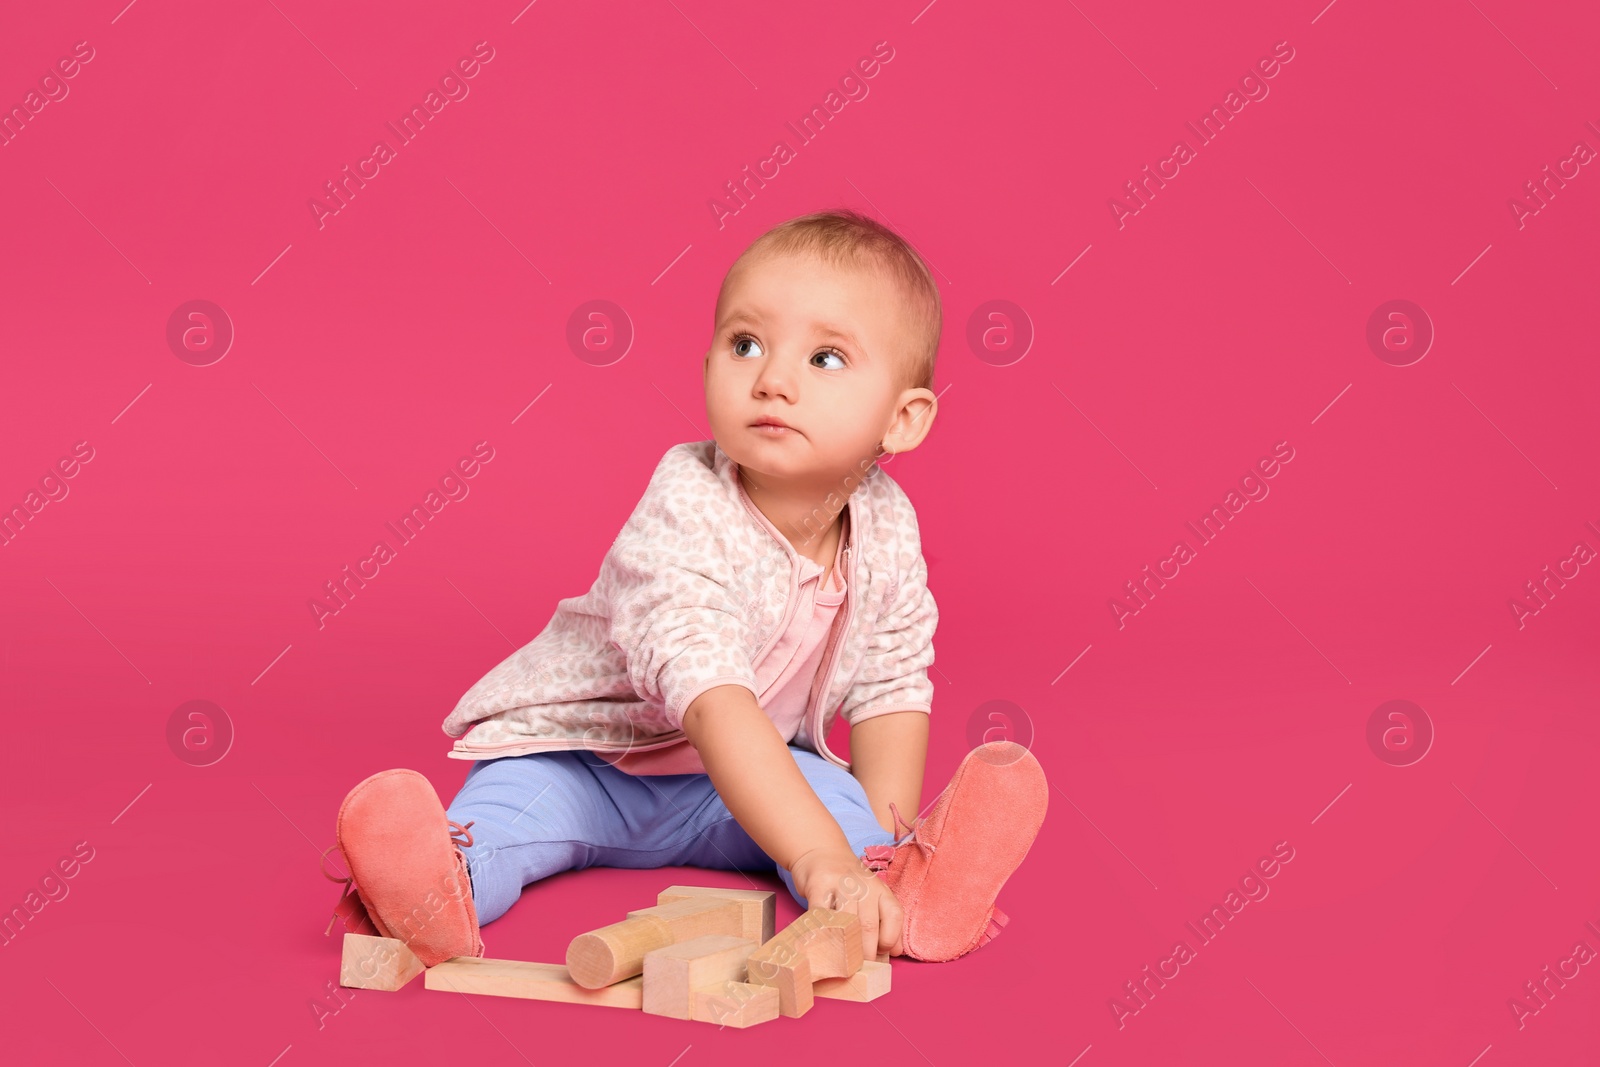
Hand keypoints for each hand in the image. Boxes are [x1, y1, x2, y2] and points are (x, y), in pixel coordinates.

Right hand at [788, 846, 904, 958]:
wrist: (821, 852)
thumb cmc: (849, 884)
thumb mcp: (873, 896)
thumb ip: (885, 922)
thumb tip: (894, 952)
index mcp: (881, 890)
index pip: (894, 916)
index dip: (889, 940)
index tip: (880, 955)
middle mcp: (864, 886)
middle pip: (870, 925)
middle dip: (865, 953)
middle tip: (859, 968)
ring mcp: (841, 884)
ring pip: (847, 922)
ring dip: (845, 947)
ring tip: (841, 961)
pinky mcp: (818, 886)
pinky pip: (821, 915)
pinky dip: (822, 932)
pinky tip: (822, 942)